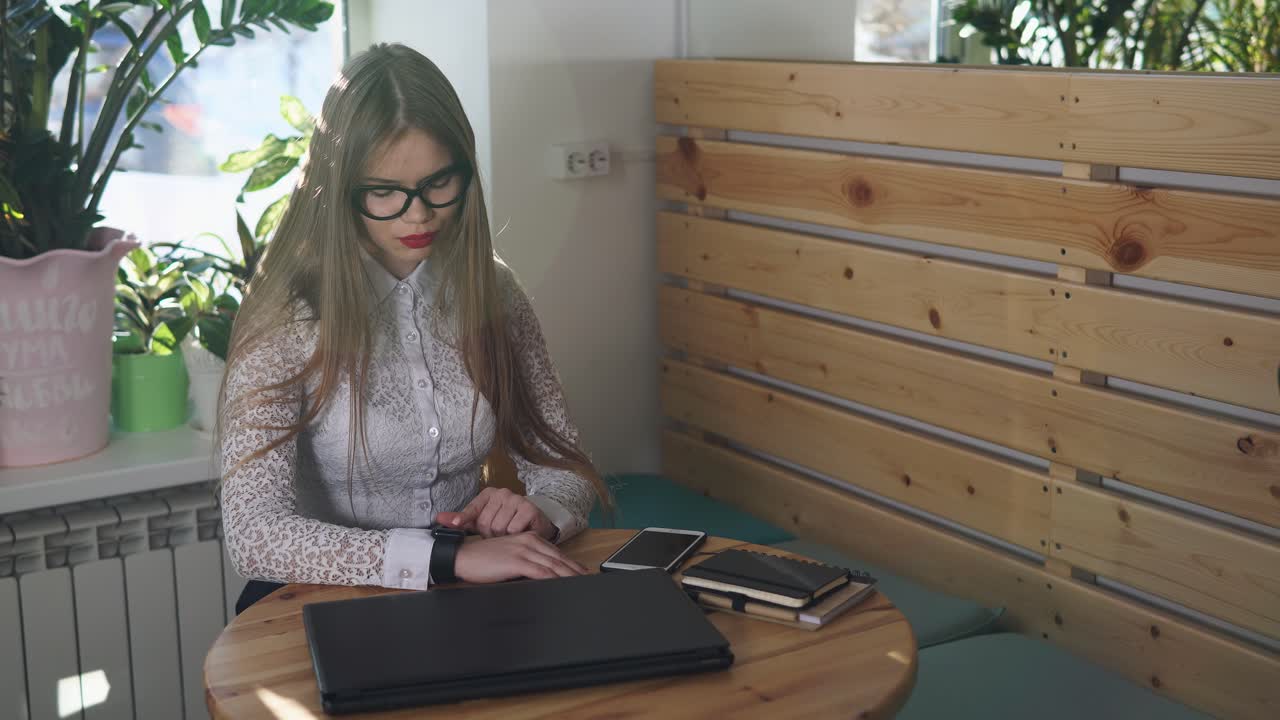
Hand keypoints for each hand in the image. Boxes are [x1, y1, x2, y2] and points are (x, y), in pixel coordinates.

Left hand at [435, 487, 556, 539]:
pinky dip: (515, 535)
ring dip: (503, 537)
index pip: (472, 509)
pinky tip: (519, 532)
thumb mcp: (481, 521)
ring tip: (509, 533)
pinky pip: (513, 529)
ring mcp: (516, 499)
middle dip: (490, 534)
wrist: (534, 525)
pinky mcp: (529, 508)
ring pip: (499, 527)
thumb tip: (438, 519)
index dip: (463, 518)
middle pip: (485, 522)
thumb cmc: (505, 523)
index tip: (455, 524)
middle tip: (498, 533)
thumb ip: (461, 520)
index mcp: (488, 494)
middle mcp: (502, 493)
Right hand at [454, 532, 588, 583]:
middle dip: (575, 570)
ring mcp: (523, 550)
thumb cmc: (483, 560)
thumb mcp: (509, 556)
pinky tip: (561, 584)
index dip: (571, 563)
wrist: (463, 557)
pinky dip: (553, 578)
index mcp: (528, 538)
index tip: (582, 572)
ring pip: (553, 565)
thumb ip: (526, 561)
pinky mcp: (516, 561)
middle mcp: (529, 541)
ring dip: (569, 575)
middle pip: (558, 558)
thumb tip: (542, 574)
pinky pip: (540, 571)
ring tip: (581, 584)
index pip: (555, 552)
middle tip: (588, 579)